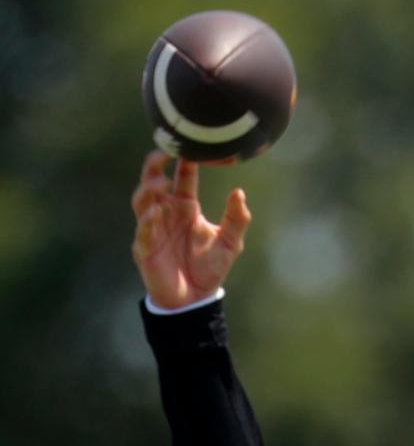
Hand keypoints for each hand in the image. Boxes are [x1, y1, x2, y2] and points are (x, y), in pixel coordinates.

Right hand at [131, 151, 251, 308]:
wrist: (195, 300)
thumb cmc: (210, 269)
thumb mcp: (230, 244)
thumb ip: (237, 220)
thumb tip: (239, 193)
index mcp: (185, 207)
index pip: (183, 177)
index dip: (184, 161)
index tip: (190, 145)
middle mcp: (166, 213)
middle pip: (153, 181)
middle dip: (154, 166)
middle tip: (162, 152)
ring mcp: (153, 229)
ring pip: (142, 200)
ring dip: (149, 188)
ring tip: (161, 182)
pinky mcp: (145, 248)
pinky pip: (143, 230)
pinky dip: (148, 219)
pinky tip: (156, 211)